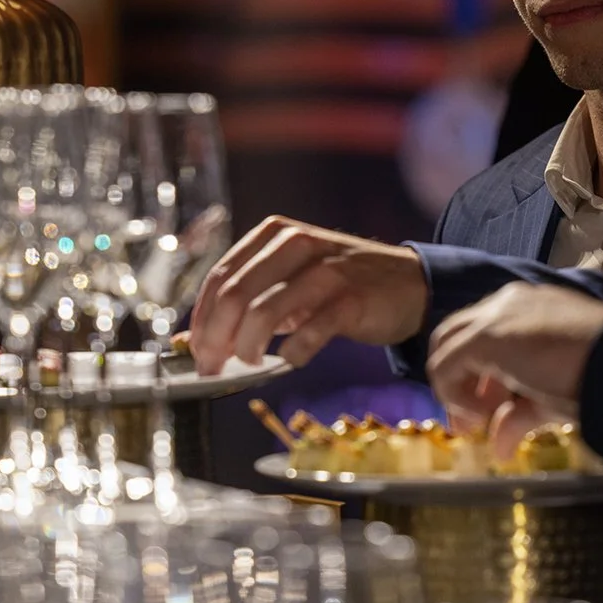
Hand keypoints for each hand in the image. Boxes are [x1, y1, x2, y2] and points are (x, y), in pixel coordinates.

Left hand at [188, 215, 429, 373]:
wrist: (408, 283)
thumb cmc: (339, 284)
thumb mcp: (291, 278)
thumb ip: (249, 300)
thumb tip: (195, 340)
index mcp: (275, 234)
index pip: (221, 276)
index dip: (201, 319)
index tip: (195, 351)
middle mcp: (297, 243)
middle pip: (236, 294)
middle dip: (216, 338)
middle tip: (212, 368)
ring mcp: (326, 269)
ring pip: (265, 312)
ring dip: (247, 348)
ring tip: (249, 364)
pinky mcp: (352, 298)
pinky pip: (310, 332)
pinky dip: (292, 353)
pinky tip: (291, 359)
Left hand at [426, 282, 602, 458]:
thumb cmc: (597, 376)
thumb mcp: (551, 397)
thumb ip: (519, 415)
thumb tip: (500, 447)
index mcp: (526, 307)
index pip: (484, 335)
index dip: (477, 378)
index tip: (485, 415)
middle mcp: (506, 303)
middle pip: (458, 336)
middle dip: (458, 381)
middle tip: (470, 423)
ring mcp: (495, 315)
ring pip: (447, 344)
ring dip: (454, 386)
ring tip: (477, 421)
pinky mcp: (487, 335)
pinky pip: (447, 363)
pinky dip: (454, 393)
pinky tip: (482, 416)